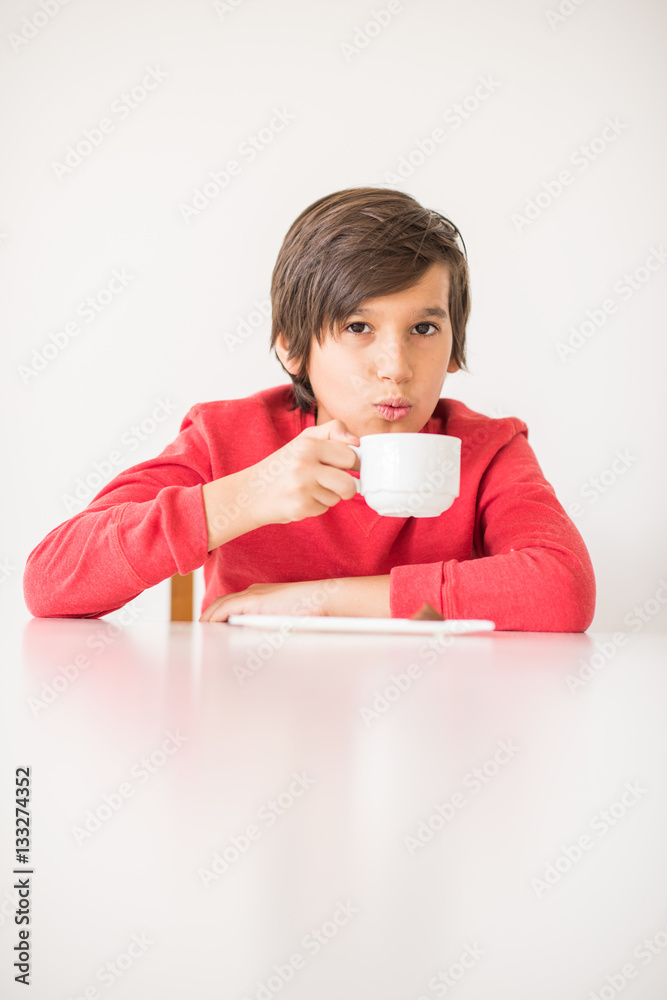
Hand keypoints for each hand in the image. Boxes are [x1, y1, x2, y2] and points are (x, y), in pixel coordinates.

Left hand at [198, 579, 340, 622]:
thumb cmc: (313, 614)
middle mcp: (254, 593)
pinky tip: (207, 626)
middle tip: (200, 635)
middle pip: (222, 604)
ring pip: (220, 605)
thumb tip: (259, 651)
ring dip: (208, 619)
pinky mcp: (255, 599)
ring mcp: (254, 594)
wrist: (325, 599)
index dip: (217, 618)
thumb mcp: (286, 624)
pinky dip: (213, 616)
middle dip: (208, 619)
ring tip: (200, 633)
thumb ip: (270, 630)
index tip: (211, 632)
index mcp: (261, 598)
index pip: (231, 606)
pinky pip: (226, 607)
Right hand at [246, 419, 359, 527]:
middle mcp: (304, 465)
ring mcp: (302, 487)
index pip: (350, 456)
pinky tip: (301, 499)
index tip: (339, 466)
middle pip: (348, 482)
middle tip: (330, 482)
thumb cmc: (283, 465)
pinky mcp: (300, 507)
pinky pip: (324, 509)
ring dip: (328, 496)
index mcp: (308, 445)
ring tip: (308, 489)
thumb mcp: (304, 439)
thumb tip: (356, 441)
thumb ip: (333, 430)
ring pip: (337, 498)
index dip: (348, 463)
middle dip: (345, 486)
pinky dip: (316, 506)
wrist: (251, 492)